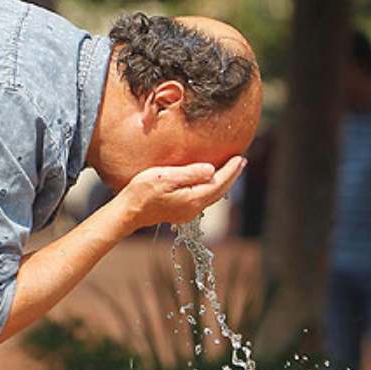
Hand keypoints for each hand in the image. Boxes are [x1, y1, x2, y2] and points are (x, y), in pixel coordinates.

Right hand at [117, 156, 245, 229]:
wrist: (128, 212)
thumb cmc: (143, 191)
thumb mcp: (165, 177)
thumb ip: (190, 173)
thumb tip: (212, 170)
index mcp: (193, 199)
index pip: (219, 183)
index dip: (231, 170)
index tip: (240, 157)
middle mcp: (194, 208)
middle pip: (219, 191)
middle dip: (231, 176)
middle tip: (241, 161)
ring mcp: (188, 212)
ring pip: (212, 195)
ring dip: (223, 182)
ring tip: (230, 169)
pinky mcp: (181, 211)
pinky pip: (203, 197)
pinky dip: (211, 187)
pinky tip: (210, 180)